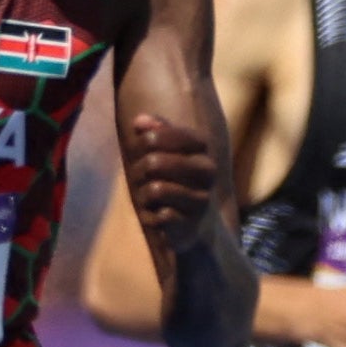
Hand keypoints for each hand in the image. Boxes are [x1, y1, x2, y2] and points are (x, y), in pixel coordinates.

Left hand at [121, 112, 218, 240]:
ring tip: (148, 198)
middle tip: (139, 178)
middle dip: (138, 171)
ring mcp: (201, 198)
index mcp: (201, 149)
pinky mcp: (191, 224)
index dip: (143, 143)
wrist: (193, 225)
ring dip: (143, 195)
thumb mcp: (163, 153)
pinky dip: (151, 217)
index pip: (161, 136)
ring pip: (155, 190)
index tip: (142, 147)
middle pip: (153, 162)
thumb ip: (153, 132)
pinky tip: (158, 217)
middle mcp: (207, 171)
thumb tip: (138, 121)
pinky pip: (160, 217)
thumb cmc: (172, 181)